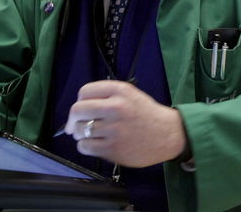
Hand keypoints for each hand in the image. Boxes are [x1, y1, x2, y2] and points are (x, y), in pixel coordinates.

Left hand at [64, 80, 186, 166]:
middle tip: (75, 125)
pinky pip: (84, 147)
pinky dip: (86, 146)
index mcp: (120, 91)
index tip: (82, 109)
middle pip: (77, 110)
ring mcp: (114, 129)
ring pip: (79, 130)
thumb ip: (107, 96)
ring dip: (81, 134)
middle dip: (73, 119)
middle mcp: (116, 107)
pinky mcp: (112, 149)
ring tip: (93, 135)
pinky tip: (97, 144)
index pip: (85, 91)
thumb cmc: (147, 115)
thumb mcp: (131, 95)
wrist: (168, 134)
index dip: (80, 101)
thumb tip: (79, 109)